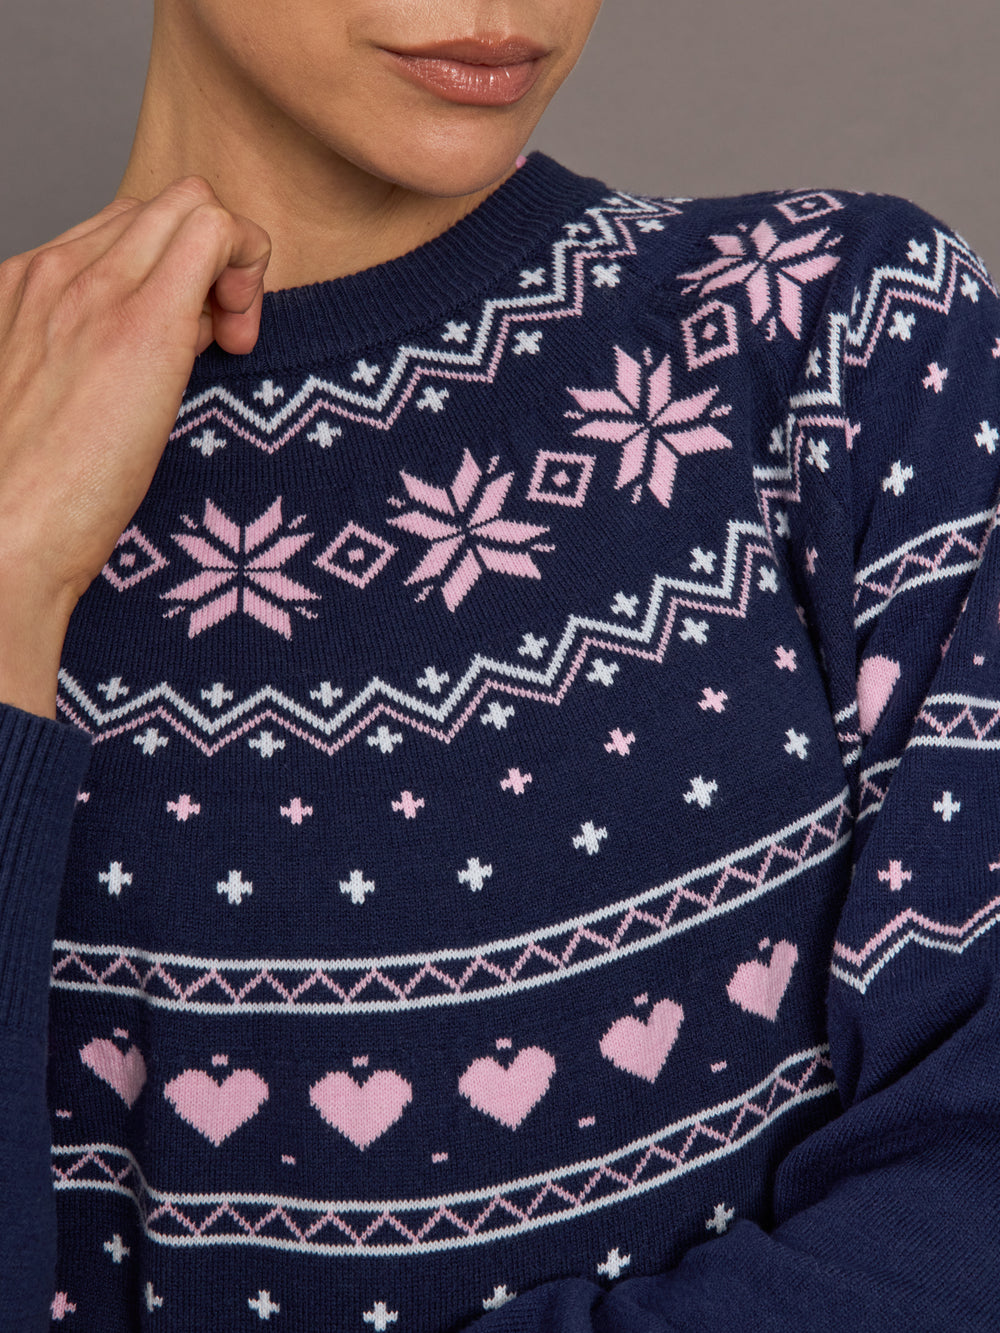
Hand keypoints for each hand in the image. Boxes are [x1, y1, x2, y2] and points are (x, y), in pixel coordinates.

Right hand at [0, 177, 270, 716]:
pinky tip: (239, 335)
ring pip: (191, 202)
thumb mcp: (62, 398)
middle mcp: (56, 272)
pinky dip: (247, 261)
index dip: (169, 273)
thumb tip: (180, 339)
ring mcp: (96, 288)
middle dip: (206, 259)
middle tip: (220, 339)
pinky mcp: (144, 322)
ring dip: (230, 262)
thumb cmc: (39, 491)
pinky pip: (214, 230)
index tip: (188, 339)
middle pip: (159, 207)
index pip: (120, 232)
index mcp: (25, 287)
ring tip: (225, 343)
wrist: (6, 531)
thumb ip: (107, 353)